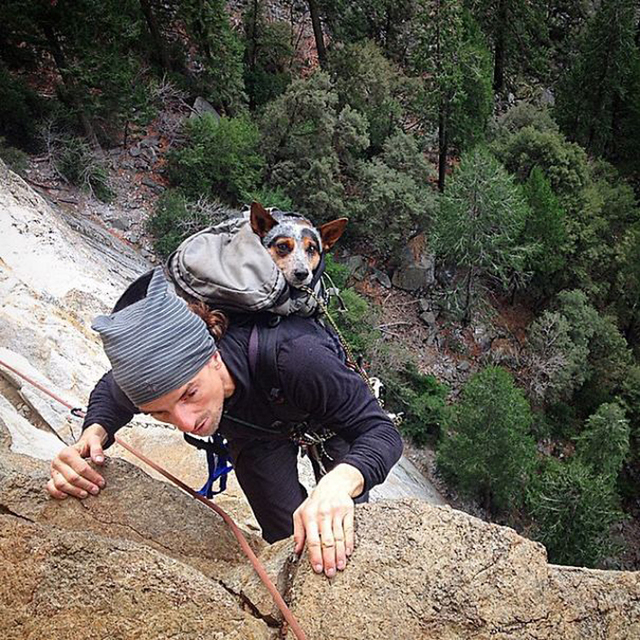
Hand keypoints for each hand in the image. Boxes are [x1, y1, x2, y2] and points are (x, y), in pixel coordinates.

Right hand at [46, 424, 107, 499]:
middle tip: (96, 490)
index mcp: (67, 452)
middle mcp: (57, 461)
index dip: (92, 476)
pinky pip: (51, 488)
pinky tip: (67, 496)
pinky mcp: (51, 477)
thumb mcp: (94, 441)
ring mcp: (53, 470)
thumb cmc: (87, 445)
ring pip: (61, 484)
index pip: (81, 467)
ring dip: (74, 491)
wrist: (80, 446)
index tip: (102, 482)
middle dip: (85, 485)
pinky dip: (57, 493)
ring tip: (86, 494)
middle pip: (72, 477)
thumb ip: (97, 449)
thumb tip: (100, 461)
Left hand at [293, 463, 363, 577]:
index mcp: (309, 516)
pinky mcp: (348, 511)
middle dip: (328, 559)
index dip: (315, 556)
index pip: (312, 540)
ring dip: (340, 555)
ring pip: (339, 538)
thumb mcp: (301, 513)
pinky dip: (349, 543)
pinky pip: (349, 530)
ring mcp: (336, 512)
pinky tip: (348, 553)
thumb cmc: (315, 502)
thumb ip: (298, 532)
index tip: (318, 569)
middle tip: (330, 573)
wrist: (333, 484)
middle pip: (327, 541)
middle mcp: (323, 514)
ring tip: (340, 567)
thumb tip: (296, 551)